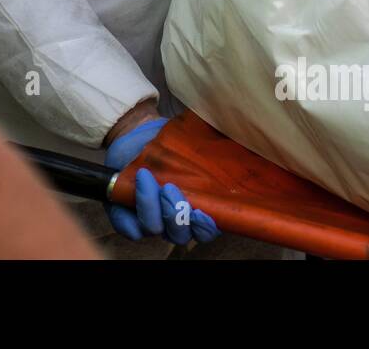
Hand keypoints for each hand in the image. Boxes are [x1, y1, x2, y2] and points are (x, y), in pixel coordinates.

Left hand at [103, 118, 218, 244]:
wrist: (138, 133)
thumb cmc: (170, 143)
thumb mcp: (194, 144)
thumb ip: (214, 151)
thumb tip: (241, 149)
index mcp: (197, 209)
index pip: (205, 231)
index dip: (204, 227)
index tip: (200, 211)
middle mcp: (175, 220)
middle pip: (179, 235)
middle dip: (175, 216)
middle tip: (169, 189)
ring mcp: (152, 219)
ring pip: (155, 230)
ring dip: (152, 208)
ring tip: (147, 179)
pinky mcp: (127, 215)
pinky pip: (130, 229)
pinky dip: (130, 212)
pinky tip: (131, 189)